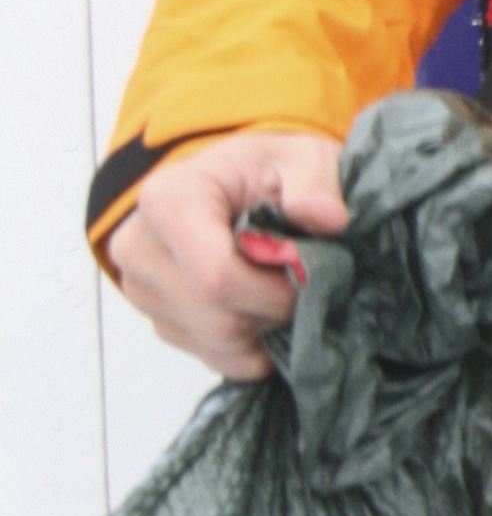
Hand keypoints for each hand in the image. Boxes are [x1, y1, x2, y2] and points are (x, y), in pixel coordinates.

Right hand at [105, 132, 348, 380]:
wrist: (234, 187)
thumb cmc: (266, 172)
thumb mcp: (302, 159)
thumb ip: (314, 185)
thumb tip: (328, 218)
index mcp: (168, 200)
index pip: (216, 275)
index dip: (272, 291)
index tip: (303, 276)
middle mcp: (140, 248)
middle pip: (218, 317)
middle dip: (272, 310)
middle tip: (295, 282)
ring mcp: (142, 289)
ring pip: (217, 342)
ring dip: (263, 327)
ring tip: (276, 287)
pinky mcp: (157, 320)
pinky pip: (213, 356)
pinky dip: (249, 345)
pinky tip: (260, 308)